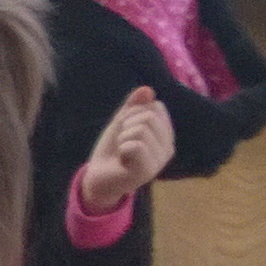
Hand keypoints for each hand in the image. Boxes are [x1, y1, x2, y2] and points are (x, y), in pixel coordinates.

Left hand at [77, 84, 175, 213]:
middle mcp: (168, 147)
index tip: (126, 129)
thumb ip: (134, 105)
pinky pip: (136, 145)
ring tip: (122, 152)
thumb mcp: (122, 122)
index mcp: (166, 134)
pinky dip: (122, 149)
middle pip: (149, 116)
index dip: (133, 113)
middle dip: (127, 125)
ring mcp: (160, 161)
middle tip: (122, 142)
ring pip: (142, 129)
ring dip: (123, 138)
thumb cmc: (112, 150)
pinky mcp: (149, 171)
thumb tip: (147, 89)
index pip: (155, 106)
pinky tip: (123, 161)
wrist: (98, 177)